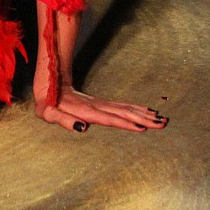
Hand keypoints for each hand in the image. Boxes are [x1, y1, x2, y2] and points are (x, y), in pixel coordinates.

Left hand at [35, 82, 168, 132]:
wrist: (48, 82)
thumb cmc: (47, 102)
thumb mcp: (48, 112)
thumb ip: (63, 120)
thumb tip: (82, 127)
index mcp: (85, 111)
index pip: (109, 118)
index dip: (125, 123)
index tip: (142, 127)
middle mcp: (95, 107)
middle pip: (122, 113)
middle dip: (143, 119)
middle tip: (162, 123)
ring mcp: (99, 104)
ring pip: (125, 108)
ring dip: (143, 114)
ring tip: (161, 119)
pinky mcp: (100, 104)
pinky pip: (121, 106)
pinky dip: (135, 109)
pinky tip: (147, 111)